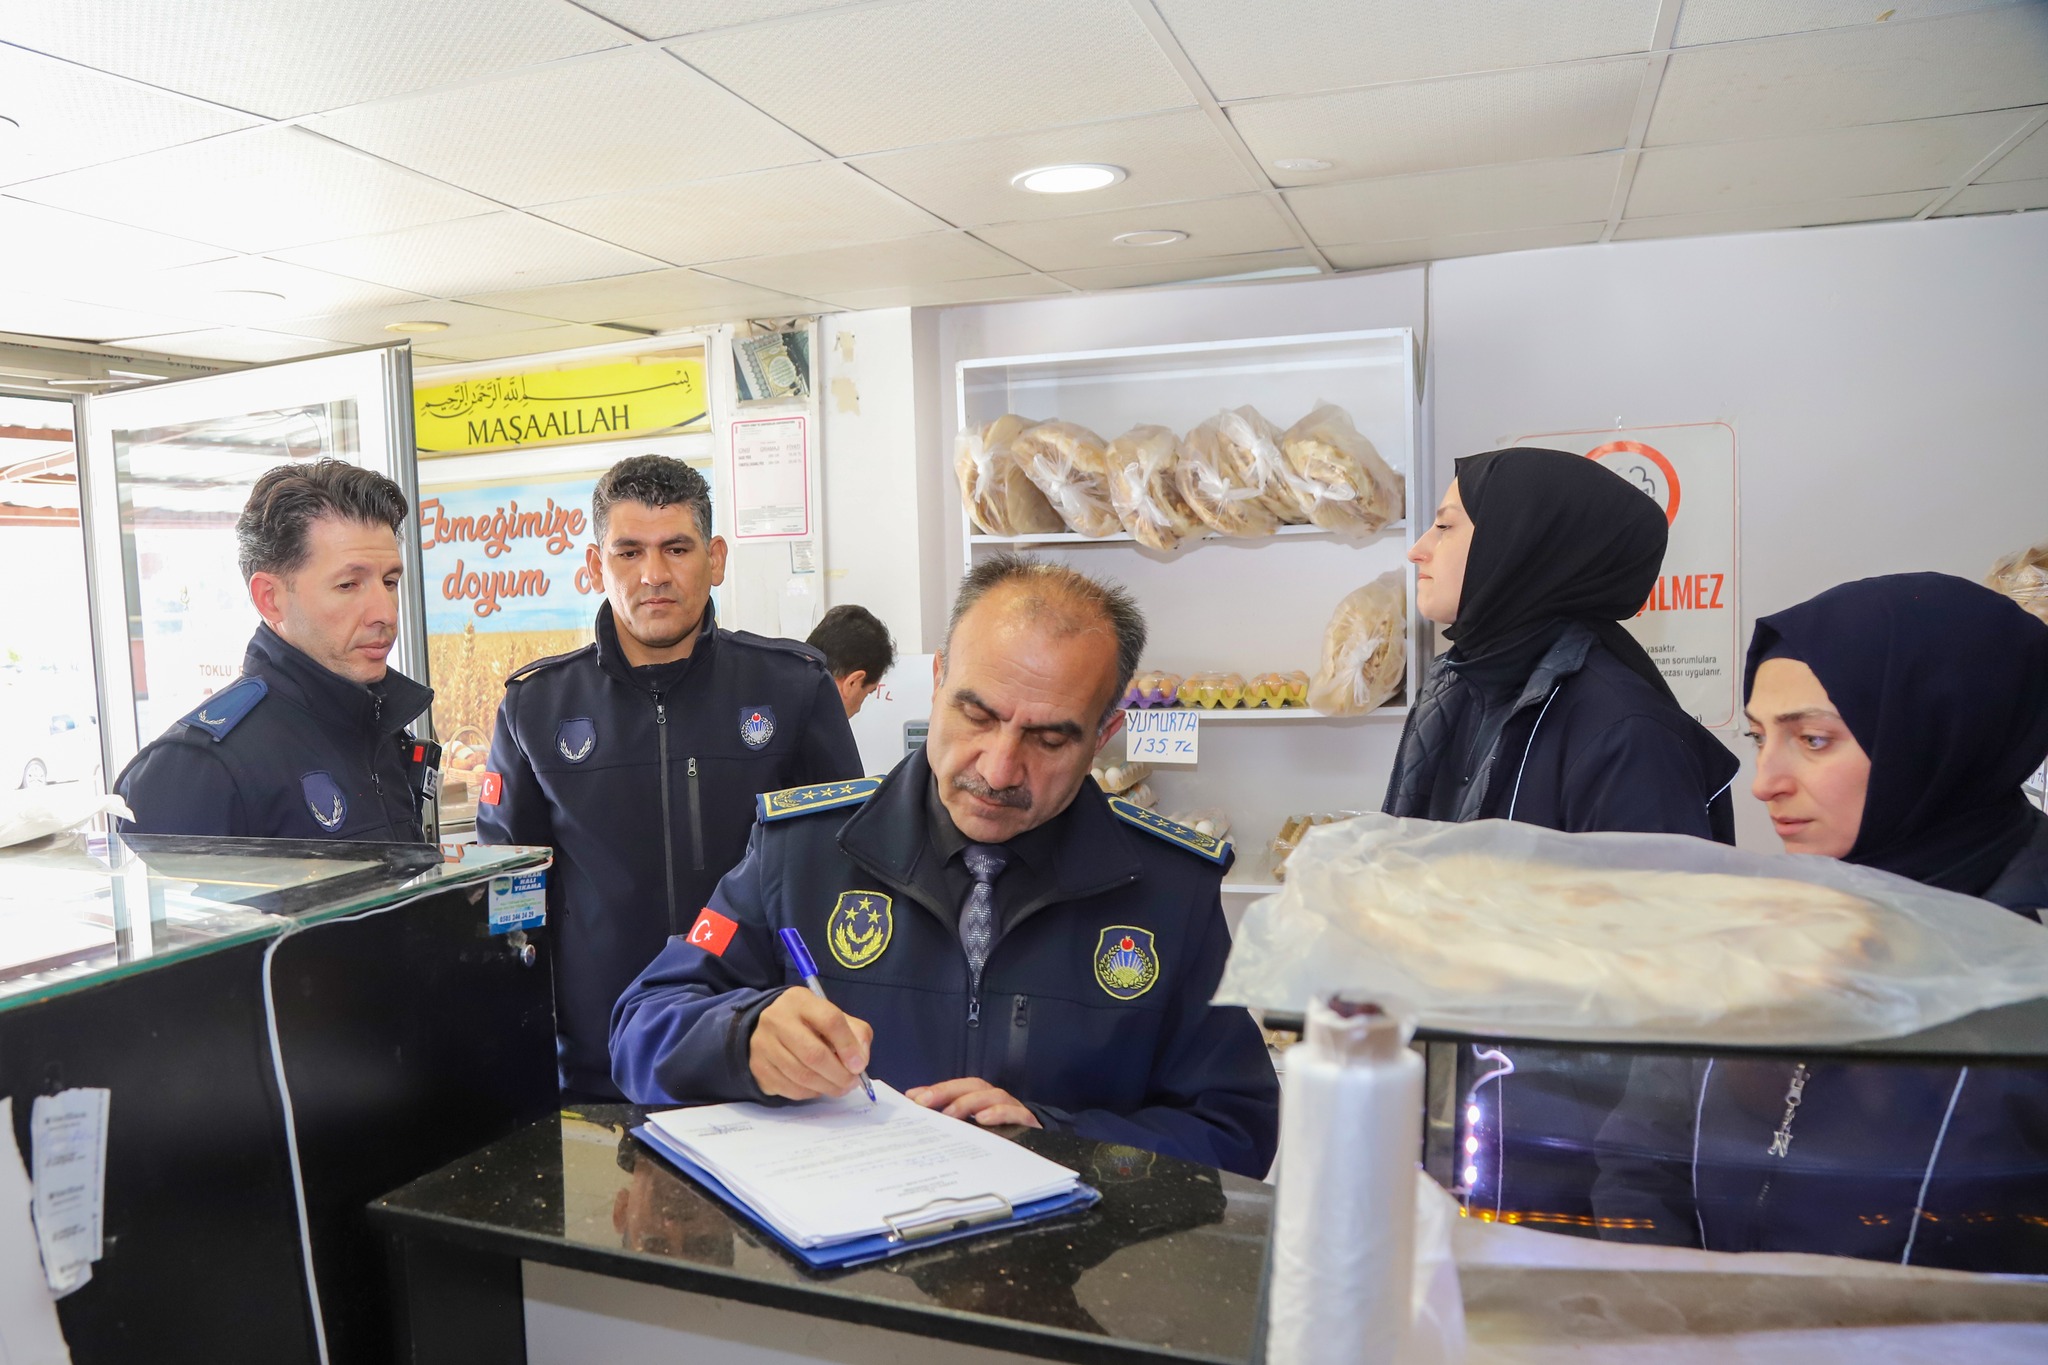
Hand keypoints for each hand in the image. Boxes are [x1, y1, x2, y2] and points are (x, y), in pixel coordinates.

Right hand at [749, 989, 873, 1100]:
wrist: (768, 1029)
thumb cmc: (808, 1023)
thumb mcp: (834, 1017)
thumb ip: (855, 1034)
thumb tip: (860, 1062)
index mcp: (800, 1000)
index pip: (829, 1020)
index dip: (848, 1046)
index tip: (859, 1065)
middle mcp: (777, 1019)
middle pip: (814, 1054)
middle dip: (839, 1074)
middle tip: (851, 1082)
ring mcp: (763, 1044)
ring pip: (801, 1075)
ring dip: (827, 1087)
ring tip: (840, 1087)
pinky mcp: (758, 1067)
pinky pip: (790, 1088)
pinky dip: (810, 1093)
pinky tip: (818, 1087)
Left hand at [905, 1077, 1040, 1129]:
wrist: (1039, 1152)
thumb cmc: (1002, 1140)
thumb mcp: (975, 1133)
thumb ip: (954, 1127)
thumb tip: (922, 1125)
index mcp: (982, 1100)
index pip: (956, 1088)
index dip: (935, 1089)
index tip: (912, 1097)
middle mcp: (995, 1100)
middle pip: (972, 1086)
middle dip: (946, 1091)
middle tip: (924, 1102)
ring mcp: (1012, 1108)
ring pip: (992, 1095)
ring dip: (969, 1102)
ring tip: (950, 1114)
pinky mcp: (1027, 1122)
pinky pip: (1015, 1112)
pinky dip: (999, 1113)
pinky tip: (983, 1120)